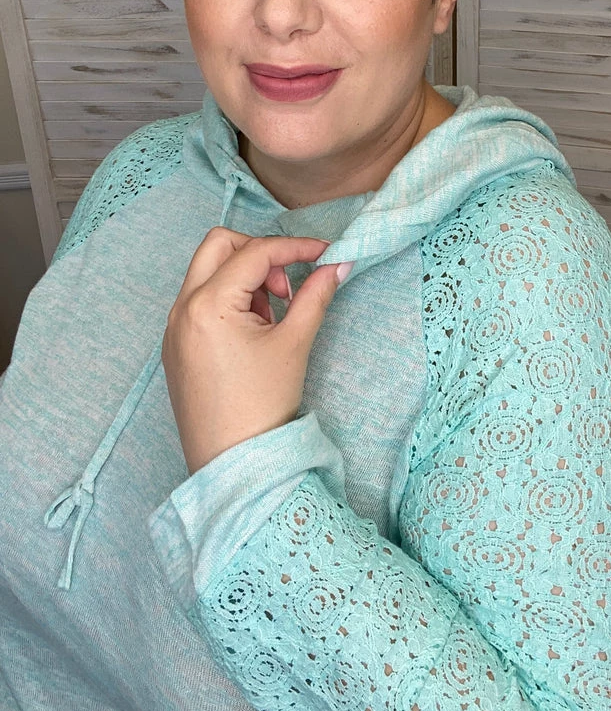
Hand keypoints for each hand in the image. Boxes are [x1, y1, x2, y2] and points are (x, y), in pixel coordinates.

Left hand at [162, 227, 348, 473]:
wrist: (233, 464)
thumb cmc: (262, 405)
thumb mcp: (294, 343)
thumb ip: (316, 295)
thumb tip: (338, 264)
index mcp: (207, 304)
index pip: (255, 252)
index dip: (295, 247)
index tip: (325, 253)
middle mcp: (181, 309)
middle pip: (219, 245)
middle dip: (260, 252)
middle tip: (288, 284)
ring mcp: (173, 328)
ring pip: (208, 271)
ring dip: (244, 277)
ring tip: (274, 315)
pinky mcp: (176, 346)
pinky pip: (200, 300)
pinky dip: (229, 299)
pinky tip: (254, 331)